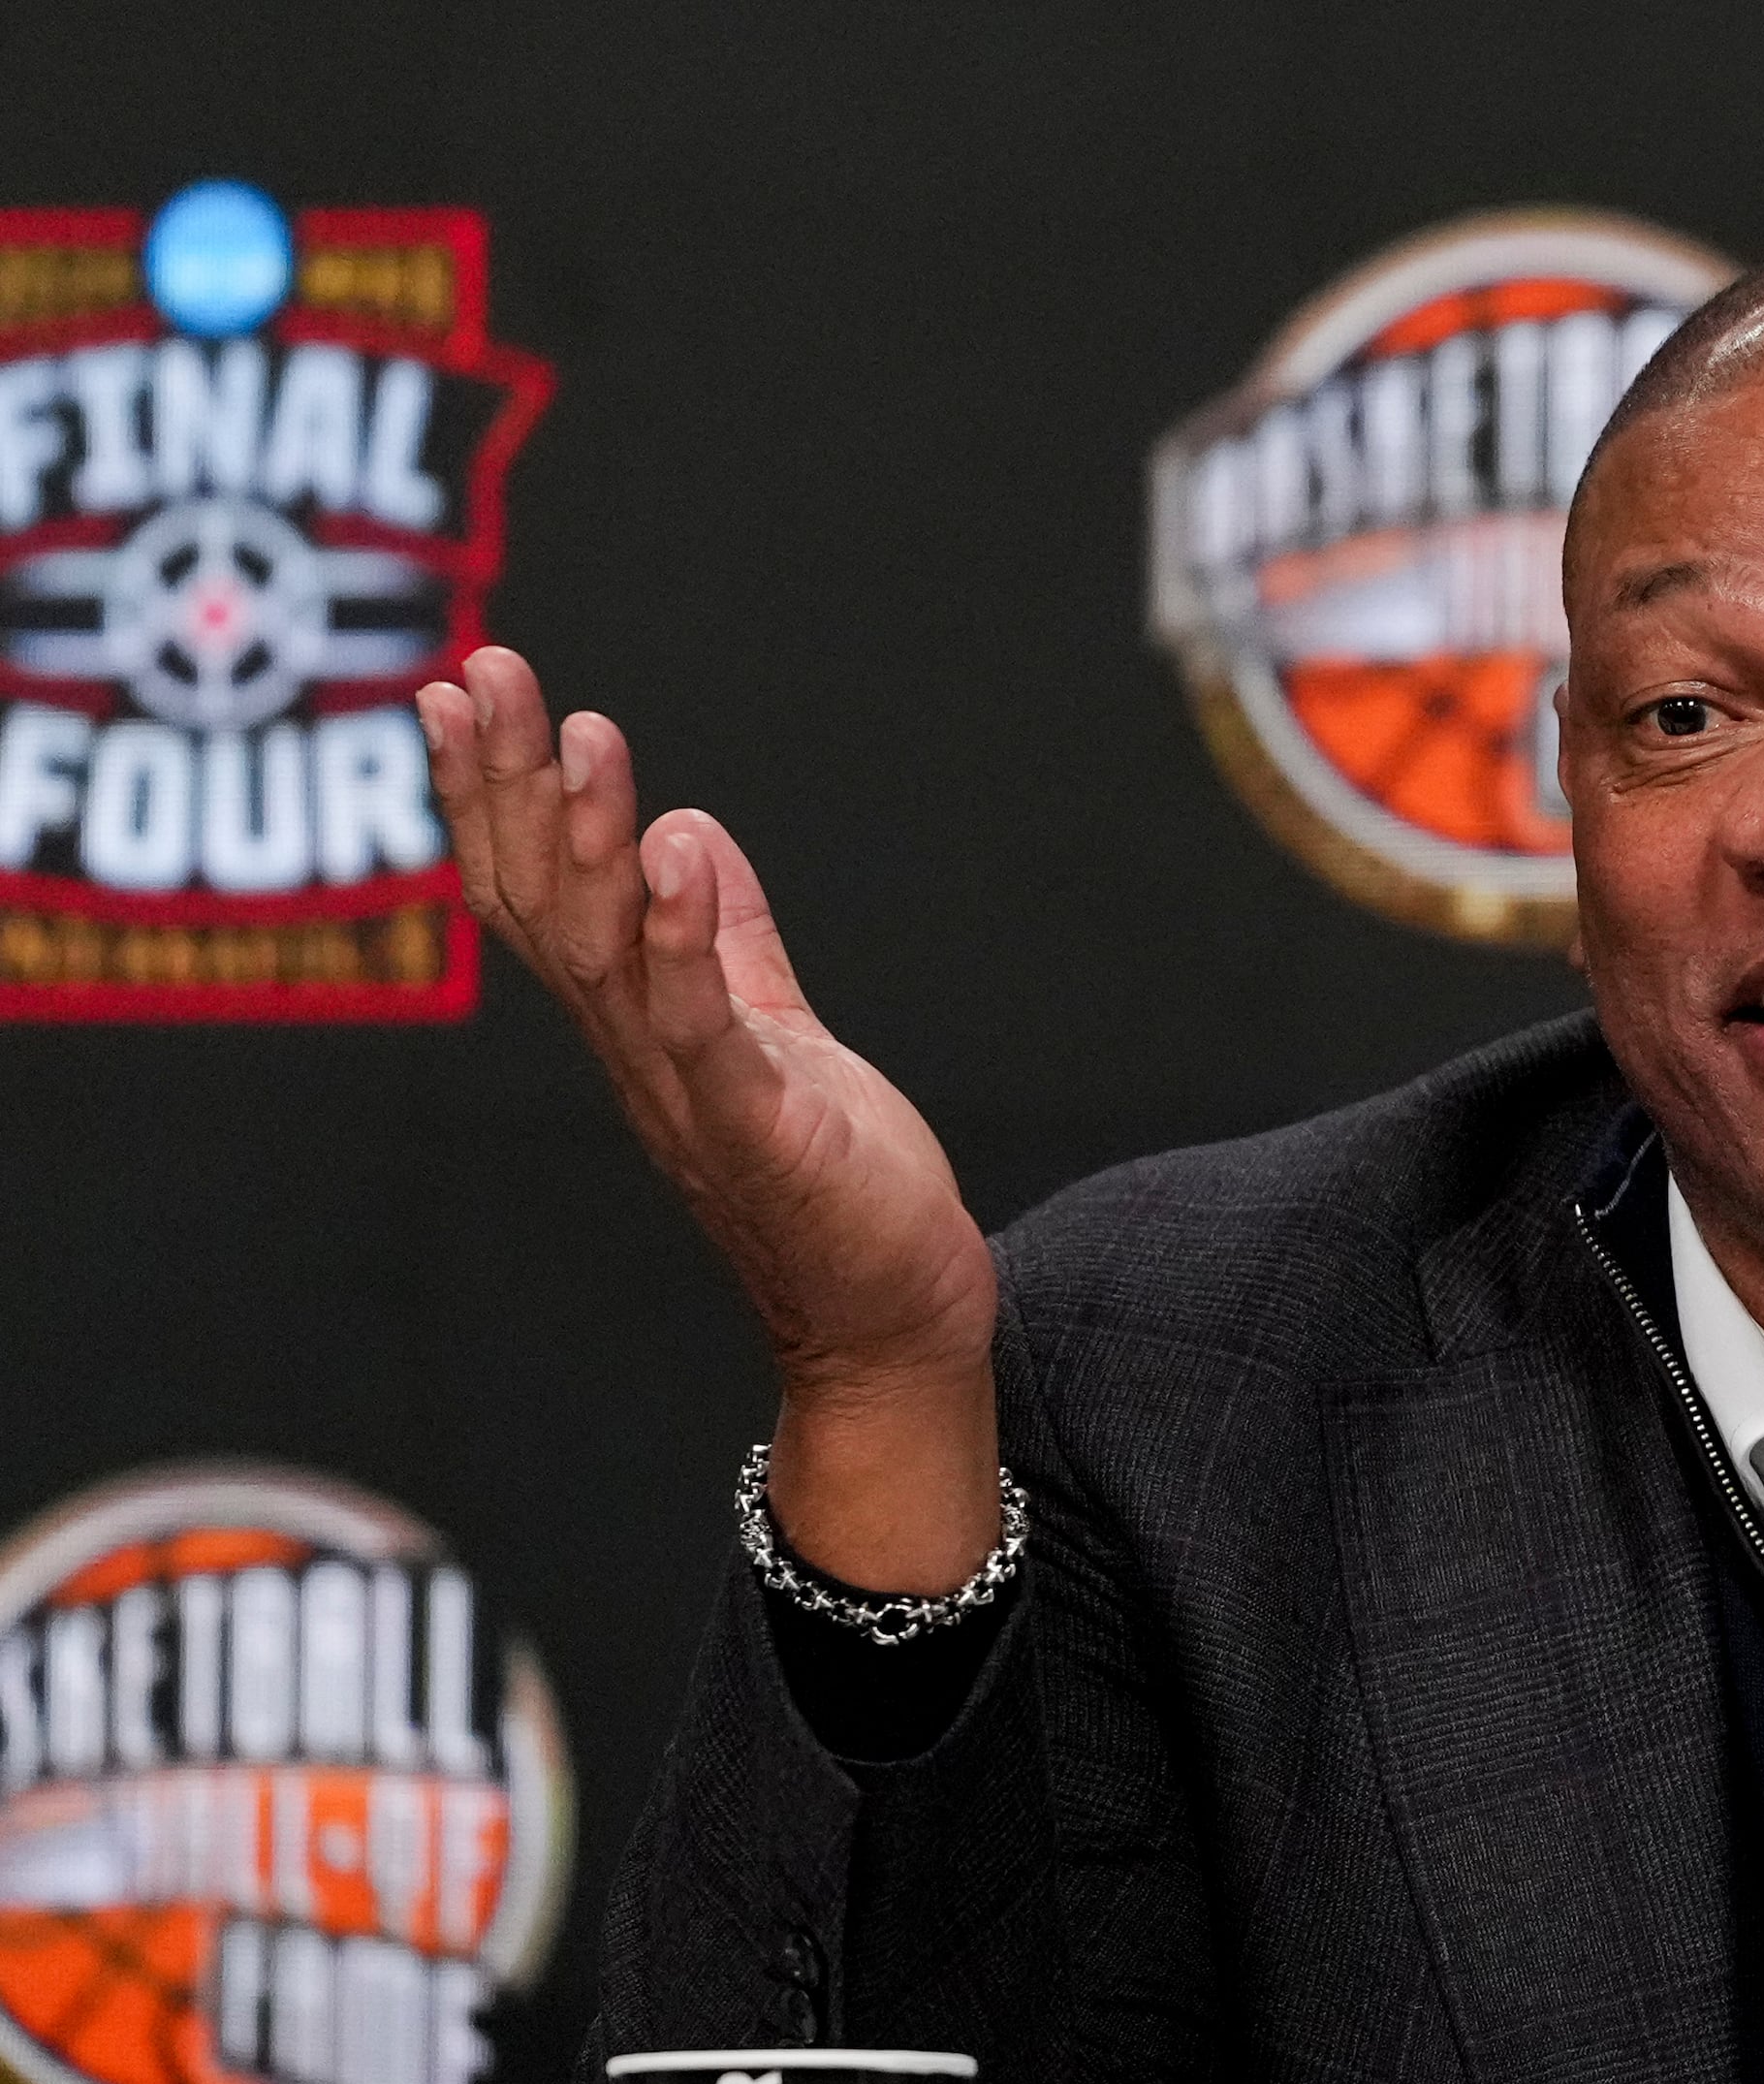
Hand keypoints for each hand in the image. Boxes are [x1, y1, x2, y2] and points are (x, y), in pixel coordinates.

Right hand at [419, 646, 1000, 1592]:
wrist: (893, 1317)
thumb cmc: (835, 1185)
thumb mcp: (776, 1033)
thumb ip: (731, 945)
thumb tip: (689, 838)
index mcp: (637, 1025)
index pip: (537, 894)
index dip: (493, 797)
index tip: (459, 692)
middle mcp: (637, 1055)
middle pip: (544, 907)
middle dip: (511, 787)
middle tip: (485, 673)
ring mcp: (688, 1094)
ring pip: (606, 955)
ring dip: (588, 842)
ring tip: (582, 736)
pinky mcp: (758, 1130)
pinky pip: (704, 1029)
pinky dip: (688, 941)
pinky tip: (680, 855)